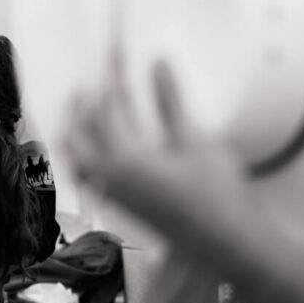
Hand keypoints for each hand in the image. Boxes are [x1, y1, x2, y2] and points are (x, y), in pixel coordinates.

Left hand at [64, 57, 254, 269]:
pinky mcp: (124, 206)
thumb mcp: (193, 139)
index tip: (110, 59)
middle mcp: (110, 180)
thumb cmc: (216, 194)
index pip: (103, 111)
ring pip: (78, 160)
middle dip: (76, 110)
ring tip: (86, 112)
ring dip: (78, 134)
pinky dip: (88, 155)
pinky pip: (90, 176)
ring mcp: (114, 196)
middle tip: (84, 86)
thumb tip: (158, 63)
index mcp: (123, 161)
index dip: (107, 81)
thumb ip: (170, 100)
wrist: (228, 243)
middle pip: (75, 138)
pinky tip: (104, 146)